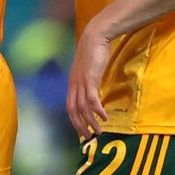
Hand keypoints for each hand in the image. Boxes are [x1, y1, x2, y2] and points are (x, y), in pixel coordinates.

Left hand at [66, 20, 110, 137]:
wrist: (94, 37)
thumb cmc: (93, 51)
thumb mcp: (88, 69)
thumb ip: (88, 80)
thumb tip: (93, 90)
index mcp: (72, 83)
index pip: (69, 107)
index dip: (75, 120)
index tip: (82, 130)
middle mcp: (74, 85)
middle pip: (73, 111)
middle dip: (80, 126)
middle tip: (89, 137)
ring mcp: (81, 82)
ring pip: (83, 108)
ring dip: (91, 122)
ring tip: (99, 131)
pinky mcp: (90, 79)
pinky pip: (92, 100)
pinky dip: (97, 110)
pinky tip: (104, 117)